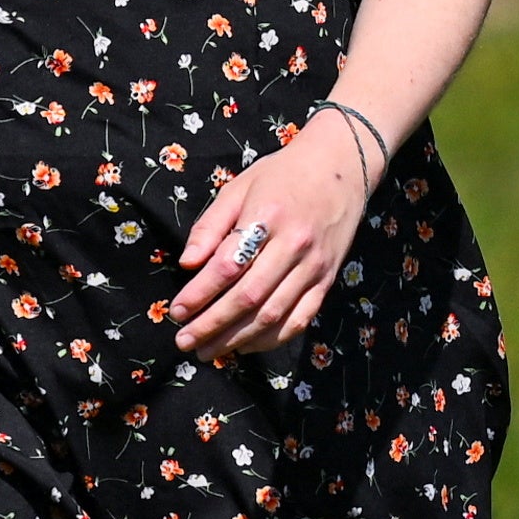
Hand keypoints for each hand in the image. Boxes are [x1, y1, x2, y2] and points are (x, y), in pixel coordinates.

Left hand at [167, 106, 380, 359]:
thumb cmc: (282, 175)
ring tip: (208, 351)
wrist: (341, 167)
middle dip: (212, 325)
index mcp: (267, 216)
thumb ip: (211, 226)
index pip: (228, 265)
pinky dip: (271, 339)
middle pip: (249, 297)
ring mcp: (314, 267)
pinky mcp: (327, 281)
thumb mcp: (239, 187)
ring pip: (273, 315)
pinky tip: (245, 346)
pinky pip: (299, 320)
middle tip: (184, 341)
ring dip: (237, 339)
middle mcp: (294, 245)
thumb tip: (186, 264)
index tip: (176, 311)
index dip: (200, 293)